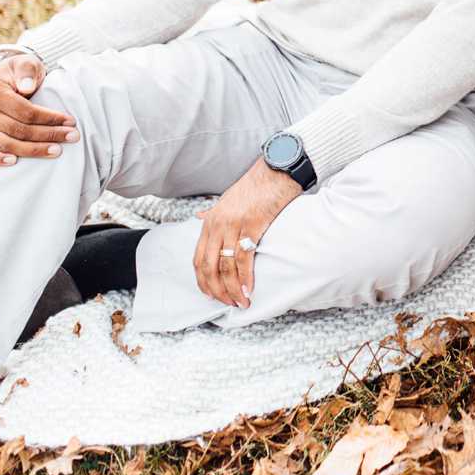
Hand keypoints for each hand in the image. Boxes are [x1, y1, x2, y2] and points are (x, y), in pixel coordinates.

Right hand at [0, 53, 78, 166]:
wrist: (6, 80)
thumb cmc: (21, 73)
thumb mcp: (26, 64)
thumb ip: (27, 71)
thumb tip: (27, 87)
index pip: (24, 111)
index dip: (48, 118)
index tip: (70, 121)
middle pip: (18, 129)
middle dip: (48, 135)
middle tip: (72, 137)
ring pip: (5, 143)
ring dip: (32, 150)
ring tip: (57, 151)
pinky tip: (14, 162)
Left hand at [192, 159, 301, 308]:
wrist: (275, 171)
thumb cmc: (255, 186)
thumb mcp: (227, 199)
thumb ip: (213, 213)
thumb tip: (200, 217)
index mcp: (210, 221)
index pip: (198, 258)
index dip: (203, 280)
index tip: (210, 295)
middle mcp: (217, 225)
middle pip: (209, 266)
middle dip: (216, 289)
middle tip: (226, 303)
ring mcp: (233, 226)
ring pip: (226, 265)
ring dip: (232, 288)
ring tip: (240, 302)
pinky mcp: (251, 226)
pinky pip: (244, 258)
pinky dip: (245, 277)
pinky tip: (249, 289)